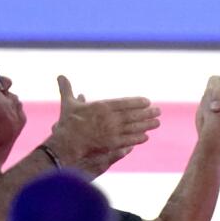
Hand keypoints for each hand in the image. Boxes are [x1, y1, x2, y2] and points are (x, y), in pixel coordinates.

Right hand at [46, 75, 160, 172]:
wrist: (65, 143)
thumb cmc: (67, 123)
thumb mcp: (67, 103)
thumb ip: (67, 89)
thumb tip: (60, 76)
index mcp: (102, 106)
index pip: (124, 102)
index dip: (137, 102)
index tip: (147, 101)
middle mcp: (110, 118)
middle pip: (133, 114)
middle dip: (148, 113)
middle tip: (159, 111)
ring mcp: (112, 132)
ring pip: (133, 127)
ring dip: (147, 125)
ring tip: (157, 123)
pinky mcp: (111, 144)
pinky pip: (128, 141)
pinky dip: (138, 138)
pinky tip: (146, 137)